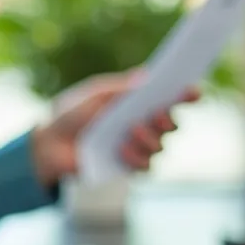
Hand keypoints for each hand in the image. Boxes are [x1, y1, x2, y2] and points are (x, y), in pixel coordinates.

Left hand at [31, 71, 199, 187]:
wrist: (50, 143)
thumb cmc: (72, 114)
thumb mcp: (93, 95)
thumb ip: (119, 89)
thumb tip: (145, 78)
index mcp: (139, 102)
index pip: (170, 97)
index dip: (186, 94)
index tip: (194, 91)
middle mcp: (143, 124)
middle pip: (172, 124)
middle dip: (167, 119)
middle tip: (155, 114)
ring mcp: (136, 147)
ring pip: (161, 146)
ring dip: (150, 139)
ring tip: (131, 131)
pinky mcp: (127, 167)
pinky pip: (146, 167)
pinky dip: (137, 158)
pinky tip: (122, 150)